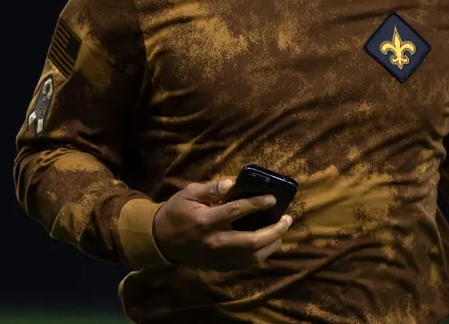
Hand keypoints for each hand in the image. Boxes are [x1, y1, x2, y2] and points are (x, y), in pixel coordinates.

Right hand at [152, 178, 292, 270]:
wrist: (161, 241)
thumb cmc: (176, 212)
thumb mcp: (188, 194)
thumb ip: (210, 189)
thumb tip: (231, 182)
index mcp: (206, 221)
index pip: (236, 211)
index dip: (257, 203)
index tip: (273, 198)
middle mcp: (215, 241)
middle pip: (252, 241)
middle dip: (275, 230)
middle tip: (288, 219)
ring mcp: (219, 257)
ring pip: (253, 257)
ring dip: (272, 244)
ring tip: (281, 230)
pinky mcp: (221, 266)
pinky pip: (247, 264)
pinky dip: (262, 254)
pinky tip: (268, 243)